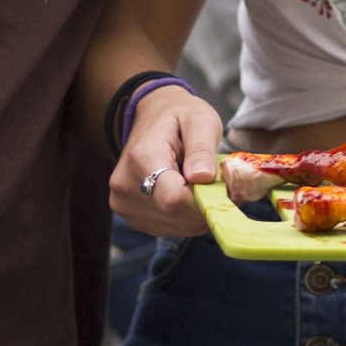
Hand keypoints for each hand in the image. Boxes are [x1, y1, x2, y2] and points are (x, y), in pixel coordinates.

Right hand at [109, 84, 225, 237]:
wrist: (151, 117)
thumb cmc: (179, 116)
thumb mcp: (199, 120)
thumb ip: (202, 148)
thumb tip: (203, 178)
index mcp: (142, 157)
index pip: (175, 199)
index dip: (205, 198)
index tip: (222, 184)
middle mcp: (125, 185)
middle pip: (178, 215)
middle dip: (205, 203)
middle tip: (214, 179)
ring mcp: (124, 204)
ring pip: (177, 226)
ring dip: (197, 211)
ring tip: (196, 182)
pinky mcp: (130, 217)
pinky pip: (170, 229)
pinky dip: (186, 217)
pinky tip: (185, 192)